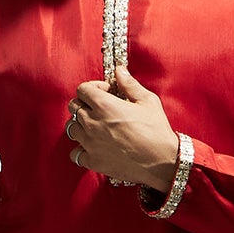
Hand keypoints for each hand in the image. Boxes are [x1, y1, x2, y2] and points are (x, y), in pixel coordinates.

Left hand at [66, 63, 178, 190]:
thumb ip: (129, 84)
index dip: (93, 88)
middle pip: (73, 107)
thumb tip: (119, 70)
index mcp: (104, 105)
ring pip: (71, 129)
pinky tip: (92, 146)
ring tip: (96, 127)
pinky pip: (75, 154)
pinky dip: (80, 149)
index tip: (105, 93)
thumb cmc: (157, 130)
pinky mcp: (93, 161)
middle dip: (85, 103)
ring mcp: (90, 144)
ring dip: (81, 125)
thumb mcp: (147, 101)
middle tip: (100, 109)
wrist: (162, 162)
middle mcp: (92, 123)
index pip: (82, 89)